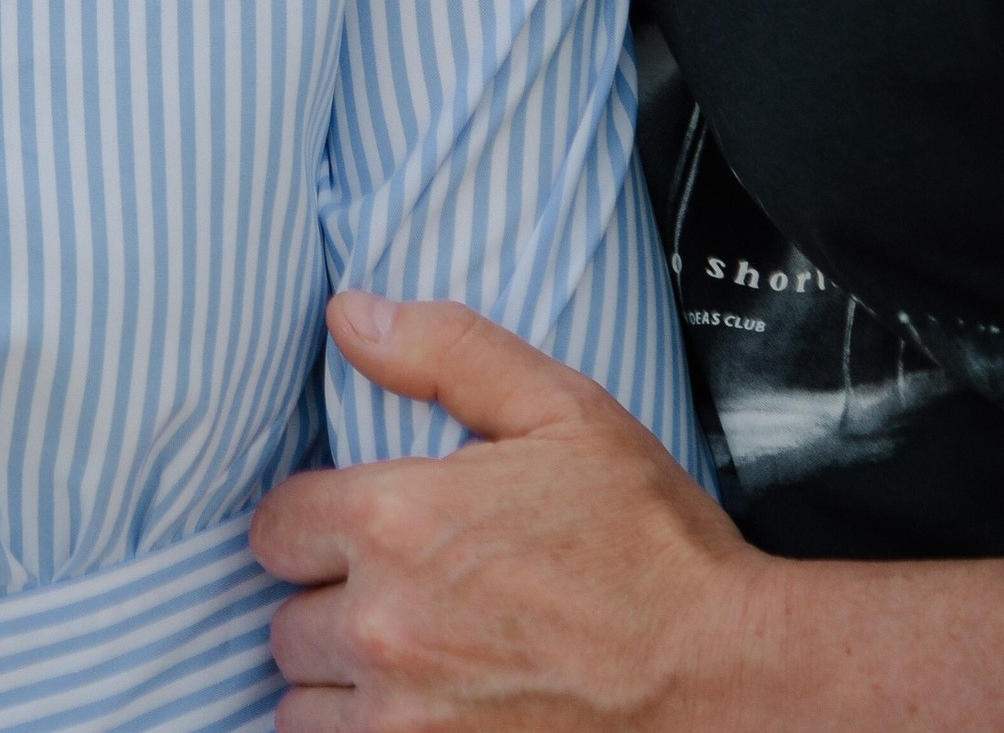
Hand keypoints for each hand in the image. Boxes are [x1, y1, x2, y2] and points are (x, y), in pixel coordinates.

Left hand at [252, 290, 762, 727]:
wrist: (728, 674)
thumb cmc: (650, 540)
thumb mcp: (561, 409)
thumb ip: (444, 350)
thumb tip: (347, 312)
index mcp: (395, 520)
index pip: (275, 528)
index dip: (311, 525)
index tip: (356, 534)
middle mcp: (382, 626)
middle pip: (286, 623)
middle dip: (329, 607)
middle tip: (397, 602)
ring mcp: (405, 724)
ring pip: (304, 708)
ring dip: (341, 690)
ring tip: (408, 669)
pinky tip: (424, 717)